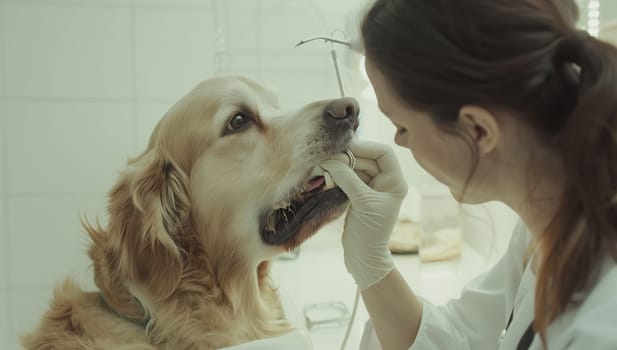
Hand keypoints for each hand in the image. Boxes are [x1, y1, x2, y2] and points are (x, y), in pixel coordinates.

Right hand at [321, 141, 406, 290]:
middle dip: (348, 157)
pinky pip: (348, 178)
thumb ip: (347, 178)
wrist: (363, 257)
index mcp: (395, 182)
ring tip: (324, 163)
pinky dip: (338, 175)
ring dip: (341, 165)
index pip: (383, 153)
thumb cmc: (370, 231)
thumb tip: (330, 159)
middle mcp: (386, 182)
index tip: (345, 148)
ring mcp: (372, 189)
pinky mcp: (359, 196)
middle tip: (328, 155)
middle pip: (367, 158)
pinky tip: (326, 173)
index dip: (365, 147)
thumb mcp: (361, 202)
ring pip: (356, 168)